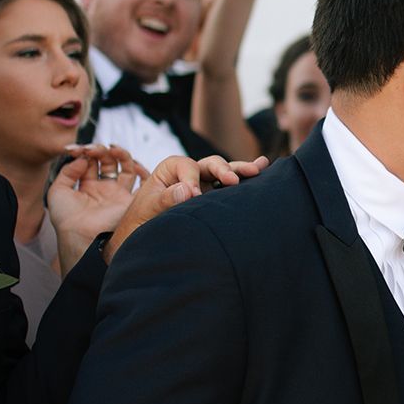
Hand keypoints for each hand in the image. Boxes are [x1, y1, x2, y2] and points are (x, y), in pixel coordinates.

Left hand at [47, 145, 148, 267]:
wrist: (80, 235)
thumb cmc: (66, 218)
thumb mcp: (57, 191)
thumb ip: (67, 170)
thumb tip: (82, 158)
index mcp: (87, 186)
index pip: (90, 161)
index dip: (84, 151)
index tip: (76, 150)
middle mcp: (103, 188)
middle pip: (107, 160)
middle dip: (99, 150)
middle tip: (91, 150)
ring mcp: (117, 192)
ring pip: (125, 165)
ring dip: (119, 153)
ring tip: (110, 149)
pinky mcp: (129, 199)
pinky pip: (142, 181)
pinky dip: (140, 168)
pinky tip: (130, 161)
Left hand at [103, 153, 269, 260]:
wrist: (142, 238)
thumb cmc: (141, 223)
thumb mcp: (148, 210)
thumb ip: (166, 199)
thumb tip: (188, 190)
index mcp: (171, 169)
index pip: (187, 167)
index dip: (192, 179)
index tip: (194, 196)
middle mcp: (190, 172)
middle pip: (210, 164)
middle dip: (223, 170)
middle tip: (232, 180)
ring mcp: (205, 184)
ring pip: (224, 172)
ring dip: (240, 170)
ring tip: (257, 169)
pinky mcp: (214, 198)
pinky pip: (232, 185)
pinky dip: (245, 175)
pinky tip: (263, 165)